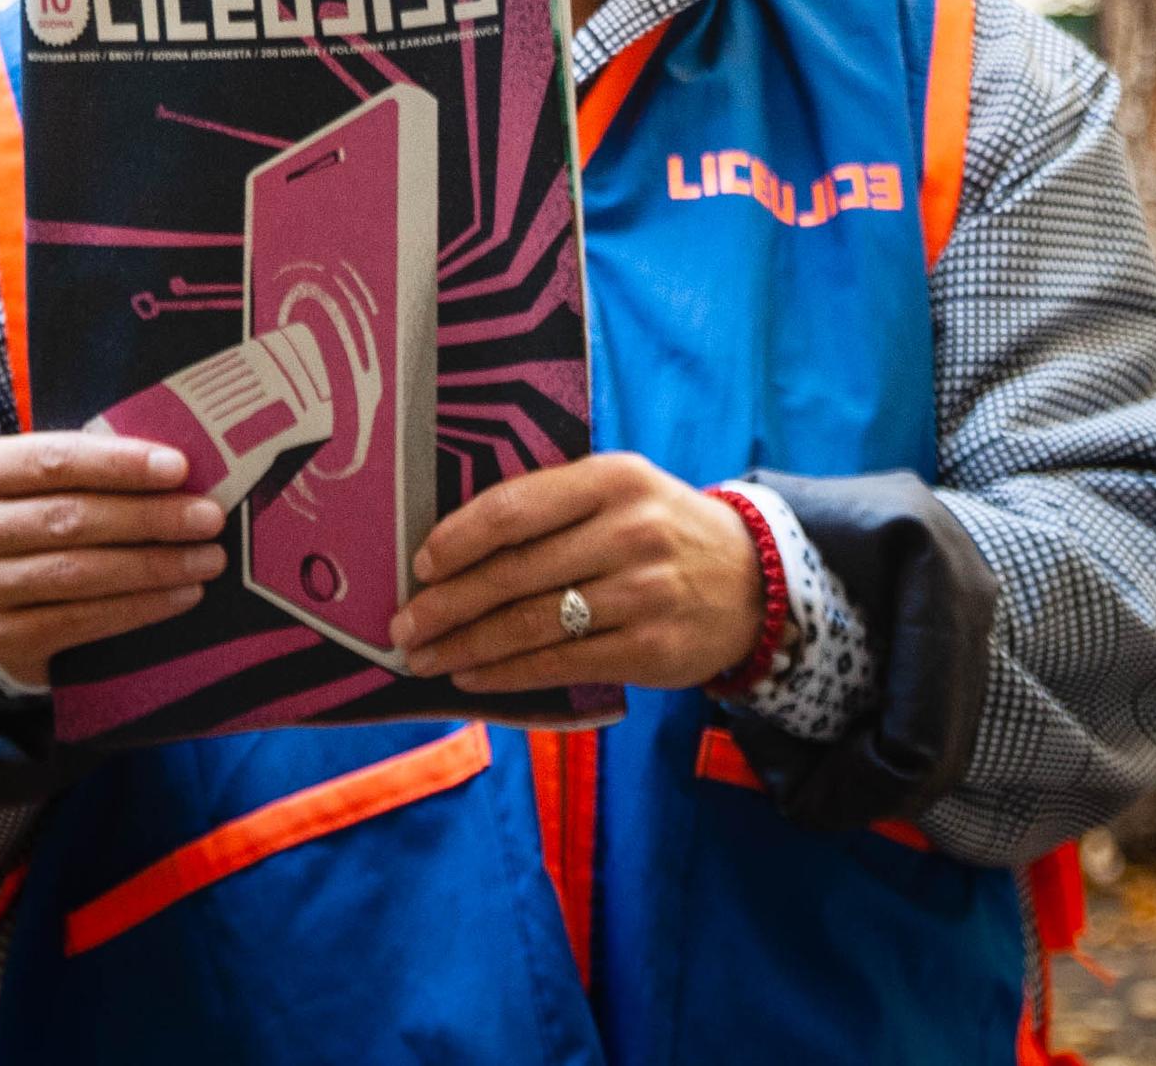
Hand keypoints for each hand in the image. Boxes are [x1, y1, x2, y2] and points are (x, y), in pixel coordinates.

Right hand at [0, 432, 227, 688]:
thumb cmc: (37, 511)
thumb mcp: (45, 477)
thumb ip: (92, 466)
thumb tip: (182, 468)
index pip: (53, 460)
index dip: (119, 464)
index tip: (180, 468)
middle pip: (68, 520)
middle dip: (149, 518)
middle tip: (208, 518)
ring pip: (75, 574)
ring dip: (152, 567)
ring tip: (206, 559)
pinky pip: (76, 622)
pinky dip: (137, 609)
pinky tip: (180, 595)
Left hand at [388, 453, 761, 695]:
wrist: (751, 582)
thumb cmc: (660, 531)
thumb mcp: (621, 492)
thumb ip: (553, 506)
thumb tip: (452, 545)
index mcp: (614, 478)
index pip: (515, 508)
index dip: (458, 539)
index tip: (420, 565)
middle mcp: (630, 531)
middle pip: (514, 573)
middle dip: (446, 604)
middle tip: (403, 626)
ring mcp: (643, 592)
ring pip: (530, 624)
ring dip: (466, 645)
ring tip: (425, 657)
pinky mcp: (649, 648)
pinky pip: (559, 663)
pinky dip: (506, 674)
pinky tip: (472, 677)